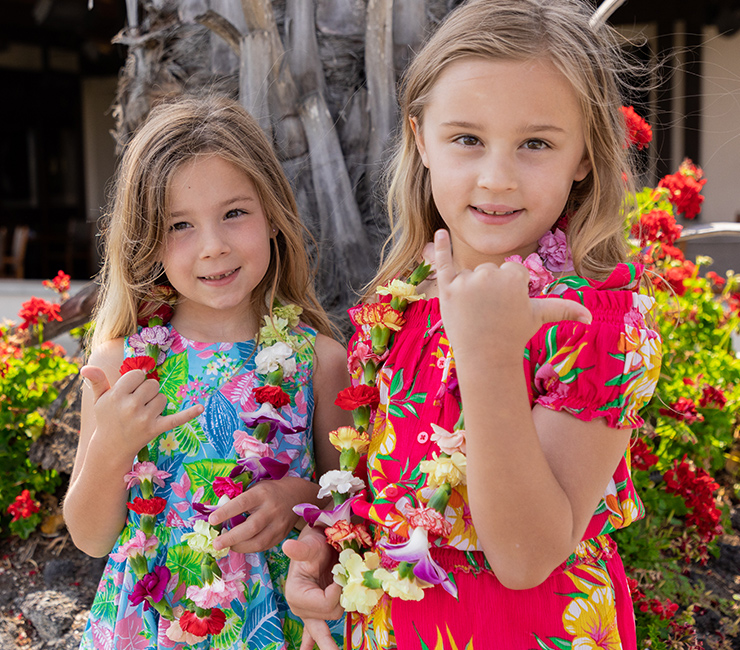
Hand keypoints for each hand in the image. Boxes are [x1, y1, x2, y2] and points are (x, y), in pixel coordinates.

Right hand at [81, 365, 202, 459]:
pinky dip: (189, 414)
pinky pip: (176, 418)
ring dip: (156, 403)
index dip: (136, 381)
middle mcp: (130, 406)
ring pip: (162, 397)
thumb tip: (86, 368)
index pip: (137, 375)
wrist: (111, 448)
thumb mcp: (99, 400)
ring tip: (143, 414)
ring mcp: (144, 418)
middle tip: (136, 404)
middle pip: (152, 384)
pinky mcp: (156, 428)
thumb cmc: (107, 419)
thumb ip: (97, 381)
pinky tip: (200, 407)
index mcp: (116, 396)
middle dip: (147, 391)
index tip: (130, 390)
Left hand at [210, 476, 315, 553]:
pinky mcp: (281, 535)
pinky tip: (239, 546)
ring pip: (258, 541)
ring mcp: (278, 524)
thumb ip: (239, 499)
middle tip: (216, 543)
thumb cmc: (270, 491)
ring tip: (225, 547)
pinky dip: (249, 548)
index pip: (242, 503)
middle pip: (251, 527)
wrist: (297, 495)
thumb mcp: (256, 487)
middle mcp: (272, 509)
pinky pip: (263, 546)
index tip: (211, 520)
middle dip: (231, 538)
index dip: (226, 512)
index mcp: (262, 493)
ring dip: (239, 547)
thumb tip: (216, 512)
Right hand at [283, 527, 342, 649]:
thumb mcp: (308, 546)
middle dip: (340, 599)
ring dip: (341, 604)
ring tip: (339, 585)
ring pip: (333, 617)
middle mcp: (301, 608)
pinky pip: (314, 634)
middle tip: (340, 580)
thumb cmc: (312, 545)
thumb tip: (288, 546)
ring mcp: (308, 613)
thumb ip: (300, 550)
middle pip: (331, 615)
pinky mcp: (315, 612)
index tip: (337, 576)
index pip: (326, 605)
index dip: (337, 592)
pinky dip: (316, 643)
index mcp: (296, 595)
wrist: (316, 544)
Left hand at [433, 229, 590, 361]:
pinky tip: (440, 233)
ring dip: (470, 290)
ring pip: (470, 275)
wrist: (485, 357)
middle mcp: (489, 274)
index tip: (507, 308)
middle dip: (490, 290)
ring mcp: (466, 282)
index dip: (510, 291)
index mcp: (513, 276)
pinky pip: (442, 262)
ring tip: (475, 313)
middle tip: (491, 313)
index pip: (510, 272)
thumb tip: (591, 317)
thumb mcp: (539, 317)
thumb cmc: (513, 335)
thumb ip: (563, 309)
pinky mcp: (447, 289)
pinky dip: (439, 246)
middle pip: (489, 272)